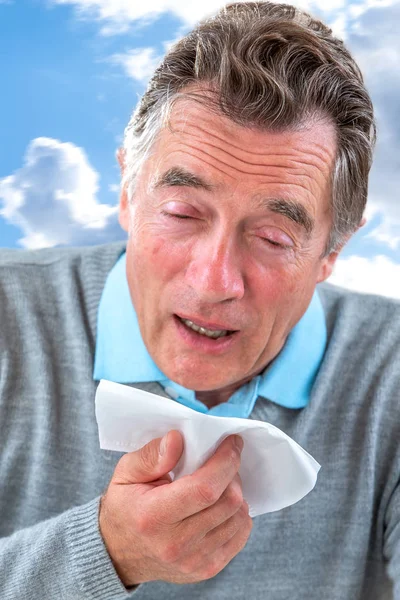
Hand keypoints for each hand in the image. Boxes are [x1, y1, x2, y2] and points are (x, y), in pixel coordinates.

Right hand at [99, 430, 251, 585]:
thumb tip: (178, 438)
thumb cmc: (125, 505)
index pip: (204, 489)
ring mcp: (194, 561)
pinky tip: (221, 504)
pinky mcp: (207, 569)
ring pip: (239, 518)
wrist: (118, 554)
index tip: (232, 442)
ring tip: (220, 482)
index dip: (225, 462)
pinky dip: (237, 514)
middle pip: (228, 502)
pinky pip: (241, 535)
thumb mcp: (126, 472)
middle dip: (232, 473)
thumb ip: (152, 454)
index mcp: (153, 517)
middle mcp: (176, 544)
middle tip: (223, 460)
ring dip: (237, 493)